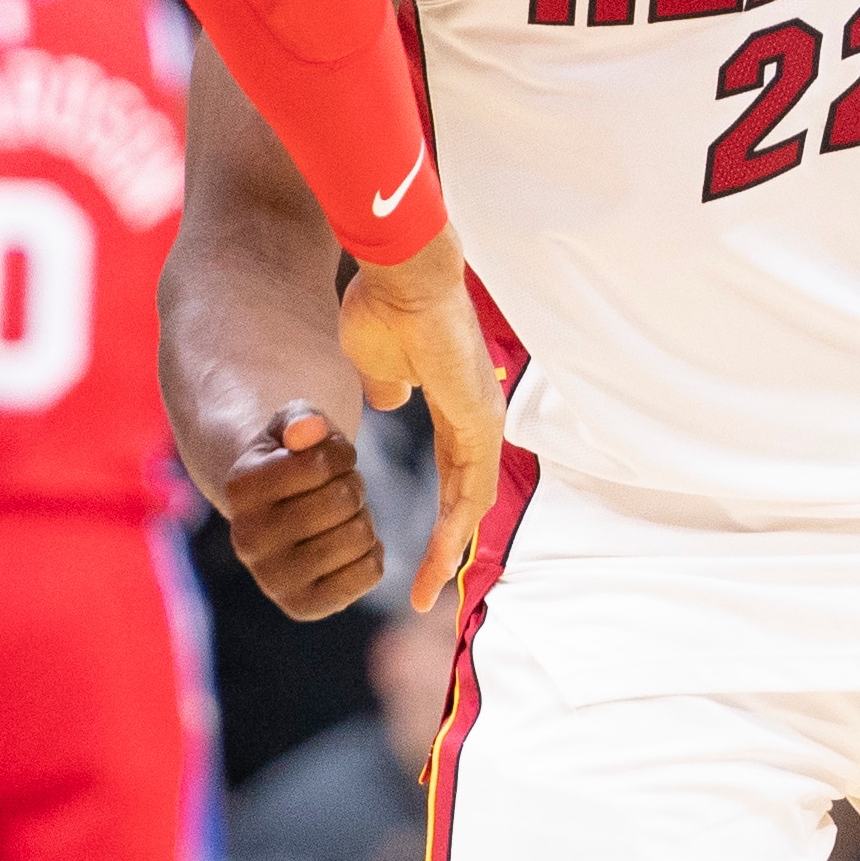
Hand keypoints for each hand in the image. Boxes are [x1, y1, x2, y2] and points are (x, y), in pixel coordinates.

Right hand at [218, 404, 381, 619]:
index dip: (341, 453)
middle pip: (342, 500)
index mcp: (239, 488)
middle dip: (353, 486)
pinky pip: (369, 573)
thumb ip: (302, 419)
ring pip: (359, 536)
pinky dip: (370, 553)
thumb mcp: (292, 428)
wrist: (278, 516)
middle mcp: (246, 539)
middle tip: (338, 489)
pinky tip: (345, 545)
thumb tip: (309, 430)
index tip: (332, 457)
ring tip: (339, 517)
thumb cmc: (291, 462)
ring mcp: (273, 580)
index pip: (320, 463)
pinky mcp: (302, 607)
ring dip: (362, 519)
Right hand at [334, 230, 503, 611]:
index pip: (455, 474)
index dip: (441, 515)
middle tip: (426, 590)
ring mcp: (482, 419)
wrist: (399, 271)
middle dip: (447, 546)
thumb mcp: (377, 362)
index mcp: (457, 406)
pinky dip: (455, 528)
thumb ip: (386, 385)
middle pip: (467, 497)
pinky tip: (438, 558)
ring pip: (471, 501)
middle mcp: (477, 417)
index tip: (420, 551)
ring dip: (449, 548)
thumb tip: (388, 397)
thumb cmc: (384, 306)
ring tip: (427, 589)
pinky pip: (470, 488)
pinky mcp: (477, 420)